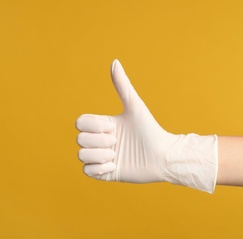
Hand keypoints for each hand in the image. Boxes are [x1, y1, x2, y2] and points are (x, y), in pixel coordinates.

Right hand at [76, 60, 217, 192]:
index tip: (113, 127)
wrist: (162, 156)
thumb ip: (122, 86)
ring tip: (116, 156)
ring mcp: (101, 156)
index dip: (94, 126)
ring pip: (81, 155)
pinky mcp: (105, 172)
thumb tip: (114, 61)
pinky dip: (99, 168)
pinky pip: (87, 171)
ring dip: (99, 156)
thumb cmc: (150, 130)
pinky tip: (115, 166)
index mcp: (103, 125)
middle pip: (80, 139)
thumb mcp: (135, 107)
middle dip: (99, 141)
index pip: (80, 122)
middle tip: (118, 143)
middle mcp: (99, 140)